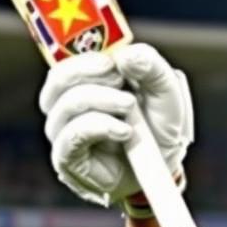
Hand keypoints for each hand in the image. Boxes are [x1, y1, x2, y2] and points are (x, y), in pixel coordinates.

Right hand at [39, 43, 193, 206]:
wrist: (163, 171)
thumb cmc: (160, 130)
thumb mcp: (168, 94)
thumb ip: (152, 68)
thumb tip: (125, 56)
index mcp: (90, 83)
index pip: (69, 60)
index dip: (88, 57)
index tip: (113, 63)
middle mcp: (70, 104)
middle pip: (59, 77)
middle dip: (90, 73)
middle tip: (121, 80)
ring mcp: (66, 131)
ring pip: (66, 103)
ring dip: (102, 100)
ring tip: (130, 108)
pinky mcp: (67, 157)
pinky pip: (71, 134)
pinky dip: (99, 127)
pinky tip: (124, 131)